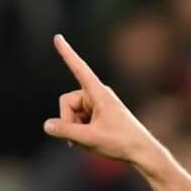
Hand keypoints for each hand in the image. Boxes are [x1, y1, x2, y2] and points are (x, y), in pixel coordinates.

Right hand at [42, 34, 162, 167]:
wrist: (143, 153)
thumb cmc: (121, 143)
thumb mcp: (90, 138)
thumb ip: (66, 131)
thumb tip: (47, 125)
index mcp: (98, 93)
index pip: (79, 69)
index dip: (67, 54)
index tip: (58, 37)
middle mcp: (97, 94)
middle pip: (67, 103)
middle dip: (68, 121)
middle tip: (79, 140)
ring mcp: (97, 104)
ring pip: (71, 113)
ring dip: (75, 129)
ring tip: (90, 142)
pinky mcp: (98, 113)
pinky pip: (79, 119)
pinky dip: (80, 131)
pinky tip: (89, 142)